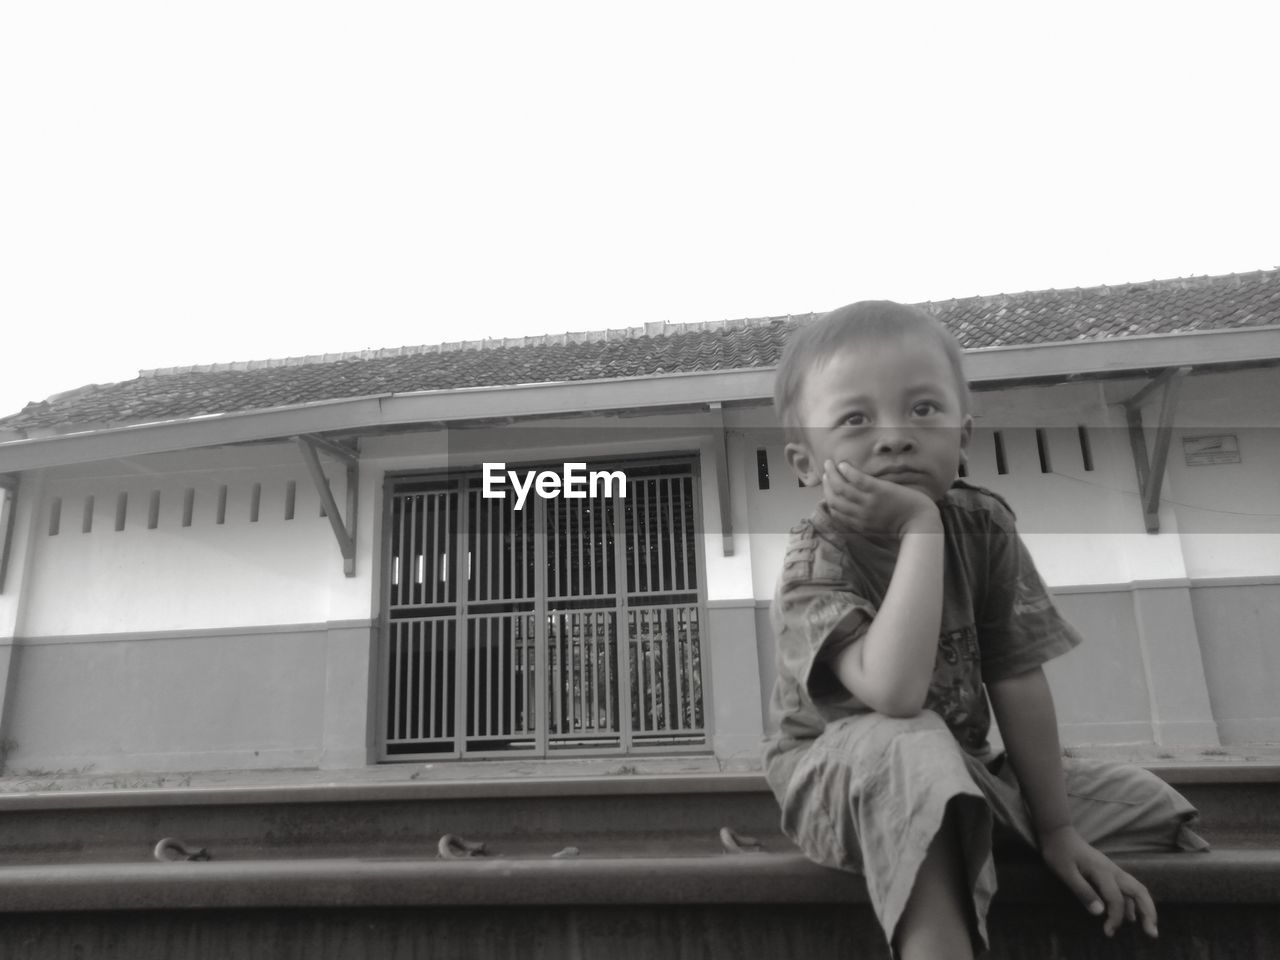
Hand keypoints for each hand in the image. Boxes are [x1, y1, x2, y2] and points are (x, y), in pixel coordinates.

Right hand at [821, 460, 939, 536]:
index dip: (828, 497)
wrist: (920, 523)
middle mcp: (860, 514)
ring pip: (841, 487)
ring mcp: (868, 502)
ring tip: (830, 464)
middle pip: (834, 498)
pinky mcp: (878, 491)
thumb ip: (866, 520)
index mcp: (859, 524)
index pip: (835, 511)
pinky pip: (857, 480)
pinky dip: (847, 471)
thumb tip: (857, 511)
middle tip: (826, 473)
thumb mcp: (879, 528)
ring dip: (832, 474)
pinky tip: (843, 464)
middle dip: (827, 484)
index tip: (828, 488)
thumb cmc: (904, 525)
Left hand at [1039, 825, 1157, 938]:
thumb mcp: (1065, 873)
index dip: (1115, 918)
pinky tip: (1131, 916)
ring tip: (1149, 928)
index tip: (1108, 932)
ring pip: (1137, 889)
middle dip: (1149, 912)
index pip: (1116, 899)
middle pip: (1139, 891)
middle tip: (1152, 934)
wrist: (1058, 833)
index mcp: (1102, 872)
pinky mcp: (1109, 872)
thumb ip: (1082, 891)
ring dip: (1145, 907)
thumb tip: (1099, 913)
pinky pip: (1127, 888)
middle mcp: (1113, 871)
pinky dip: (1133, 902)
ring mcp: (1113, 870)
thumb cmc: (1059, 853)